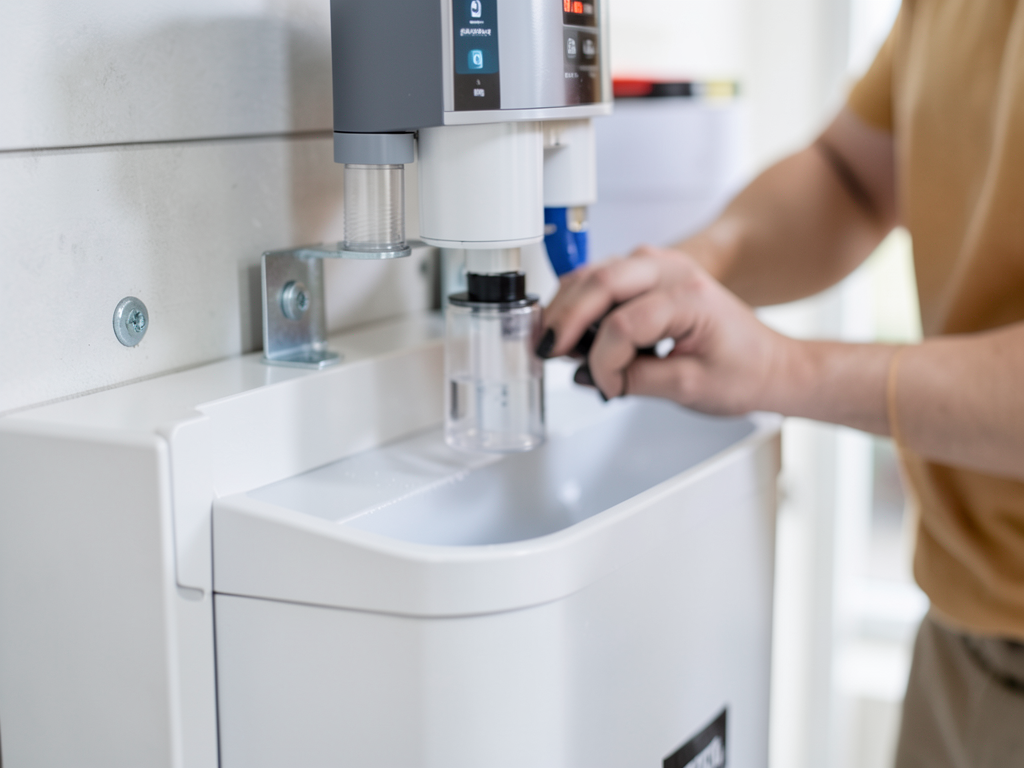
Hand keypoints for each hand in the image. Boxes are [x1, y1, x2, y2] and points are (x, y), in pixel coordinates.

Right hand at [538, 245, 794, 415]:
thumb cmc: (744, 371)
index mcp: (690, 296)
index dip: (604, 361)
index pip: (624, 324)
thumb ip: (636, 380)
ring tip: (551, 341)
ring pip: (595, 274)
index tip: (607, 387)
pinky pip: (603, 277)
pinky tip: (568, 326)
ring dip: (567, 305)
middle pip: (601, 283)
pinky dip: (580, 299)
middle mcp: (673, 270)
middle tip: (545, 350)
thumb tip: (591, 375)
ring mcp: (660, 266)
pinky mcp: (650, 274)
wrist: (769, 363)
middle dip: (566, 318)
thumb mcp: (690, 387)